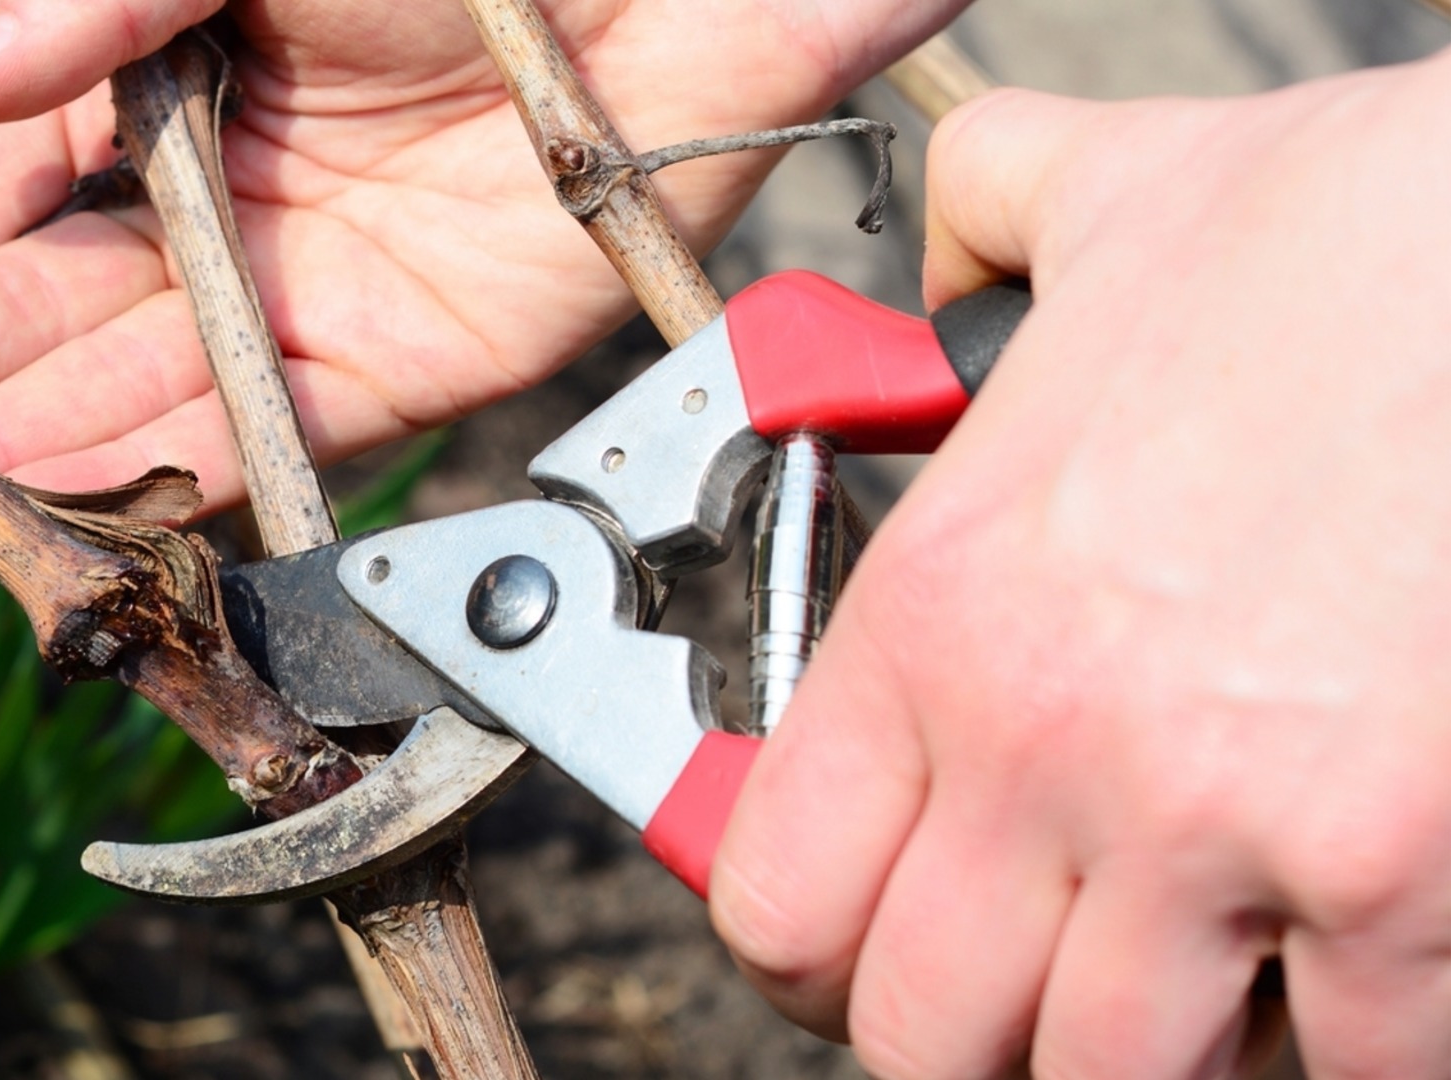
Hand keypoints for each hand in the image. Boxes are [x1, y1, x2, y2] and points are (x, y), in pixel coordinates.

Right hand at [0, 0, 962, 557]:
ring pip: (128, 394)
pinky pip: (260, 429)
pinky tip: (48, 503)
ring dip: (4, 453)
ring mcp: (308, 292)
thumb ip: (91, 12)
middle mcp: (223, 205)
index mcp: (168, 88)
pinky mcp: (409, 361)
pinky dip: (157, 468)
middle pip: (37, 315)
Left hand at [713, 51, 1450, 1077]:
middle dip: (963, 1027)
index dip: (799, 947)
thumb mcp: (1089, 200)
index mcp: (944, 615)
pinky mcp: (1402, 881)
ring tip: (1176, 971)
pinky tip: (1334, 960)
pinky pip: (1343, 1069)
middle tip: (1014, 974)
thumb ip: (967, 240)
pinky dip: (1335, 1046)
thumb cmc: (1348, 234)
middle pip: (923, 1035)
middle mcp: (1053, 745)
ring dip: (1135, 1049)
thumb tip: (934, 284)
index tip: (838, 936)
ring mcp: (1227, 831)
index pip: (779, 895)